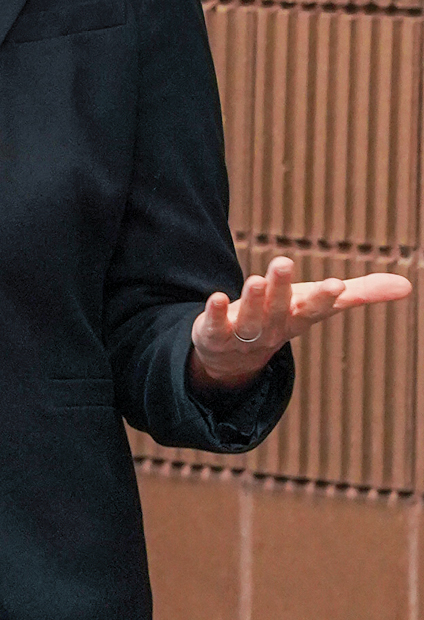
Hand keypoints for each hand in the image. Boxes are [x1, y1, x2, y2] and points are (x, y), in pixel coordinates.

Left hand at [189, 256, 411, 394]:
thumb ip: (358, 294)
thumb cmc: (283, 319)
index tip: (336, 284)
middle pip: (278, 309)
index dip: (325, 298)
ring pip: (249, 318)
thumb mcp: (317, 304)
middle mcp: (273, 327)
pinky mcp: (214, 333)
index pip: (315, 309)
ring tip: (254, 278)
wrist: (236, 357)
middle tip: (282, 262)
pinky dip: (216, 312)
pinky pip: (215, 325)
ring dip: (252, 299)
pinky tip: (217, 296)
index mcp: (299, 318)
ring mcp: (243, 334)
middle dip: (280, 288)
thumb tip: (407, 286)